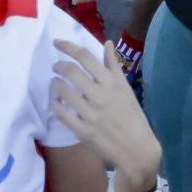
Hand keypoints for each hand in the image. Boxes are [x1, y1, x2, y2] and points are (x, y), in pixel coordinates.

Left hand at [49, 41, 162, 191]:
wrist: (136, 149)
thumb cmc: (132, 116)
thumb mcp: (126, 88)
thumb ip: (114, 66)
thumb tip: (108, 43)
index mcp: (111, 82)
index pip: (85, 57)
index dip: (68, 46)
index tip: (57, 43)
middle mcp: (99, 95)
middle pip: (71, 71)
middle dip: (58, 65)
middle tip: (56, 66)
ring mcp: (90, 114)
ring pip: (63, 91)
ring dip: (55, 84)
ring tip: (55, 83)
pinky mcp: (83, 131)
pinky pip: (62, 114)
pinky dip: (56, 105)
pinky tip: (56, 102)